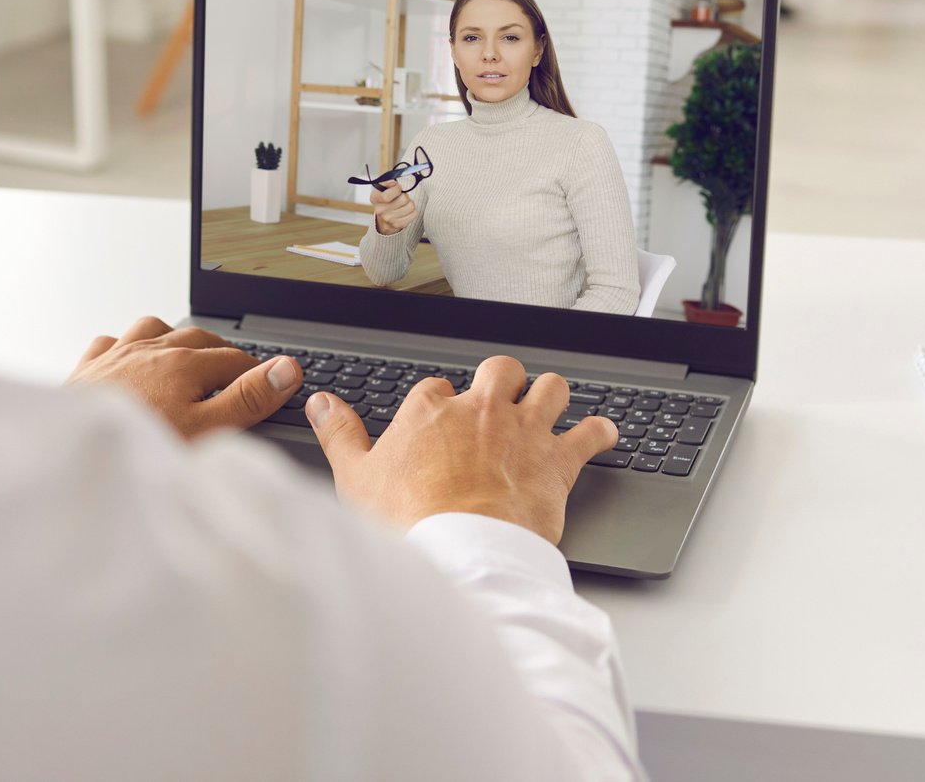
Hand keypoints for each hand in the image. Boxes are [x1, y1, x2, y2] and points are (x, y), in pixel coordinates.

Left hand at [64, 316, 299, 437]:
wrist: (68, 451)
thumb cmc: (137, 446)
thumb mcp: (205, 431)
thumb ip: (247, 399)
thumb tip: (285, 370)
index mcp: (183, 362)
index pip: (235, 359)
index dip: (259, 371)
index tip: (273, 381)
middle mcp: (150, 349)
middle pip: (197, 338)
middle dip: (221, 350)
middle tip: (238, 368)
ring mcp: (116, 355)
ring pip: (152, 328)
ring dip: (174, 336)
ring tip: (186, 351)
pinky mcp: (88, 369)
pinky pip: (110, 343)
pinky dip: (125, 346)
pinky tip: (127, 357)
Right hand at [305, 356, 619, 544]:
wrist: (461, 554)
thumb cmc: (408, 522)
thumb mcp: (355, 478)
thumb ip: (339, 435)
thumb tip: (320, 403)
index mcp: (432, 412)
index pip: (437, 389)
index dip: (441, 404)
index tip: (441, 421)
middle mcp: (481, 410)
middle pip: (499, 370)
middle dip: (501, 380)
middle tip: (499, 398)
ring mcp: (524, 431)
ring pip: (549, 388)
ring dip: (550, 394)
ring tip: (548, 403)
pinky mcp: (558, 460)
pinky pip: (591, 433)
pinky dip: (599, 432)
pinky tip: (603, 433)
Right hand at [370, 180, 417, 235]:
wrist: (383, 219)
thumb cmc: (385, 201)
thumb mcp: (382, 188)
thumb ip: (387, 182)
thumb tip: (393, 183)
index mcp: (375, 199)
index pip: (387, 196)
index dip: (397, 189)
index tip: (398, 188)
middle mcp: (380, 211)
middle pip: (403, 199)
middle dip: (405, 195)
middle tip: (401, 197)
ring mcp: (389, 220)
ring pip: (410, 206)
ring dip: (409, 203)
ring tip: (404, 204)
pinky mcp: (399, 225)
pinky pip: (414, 214)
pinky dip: (412, 211)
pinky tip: (406, 211)